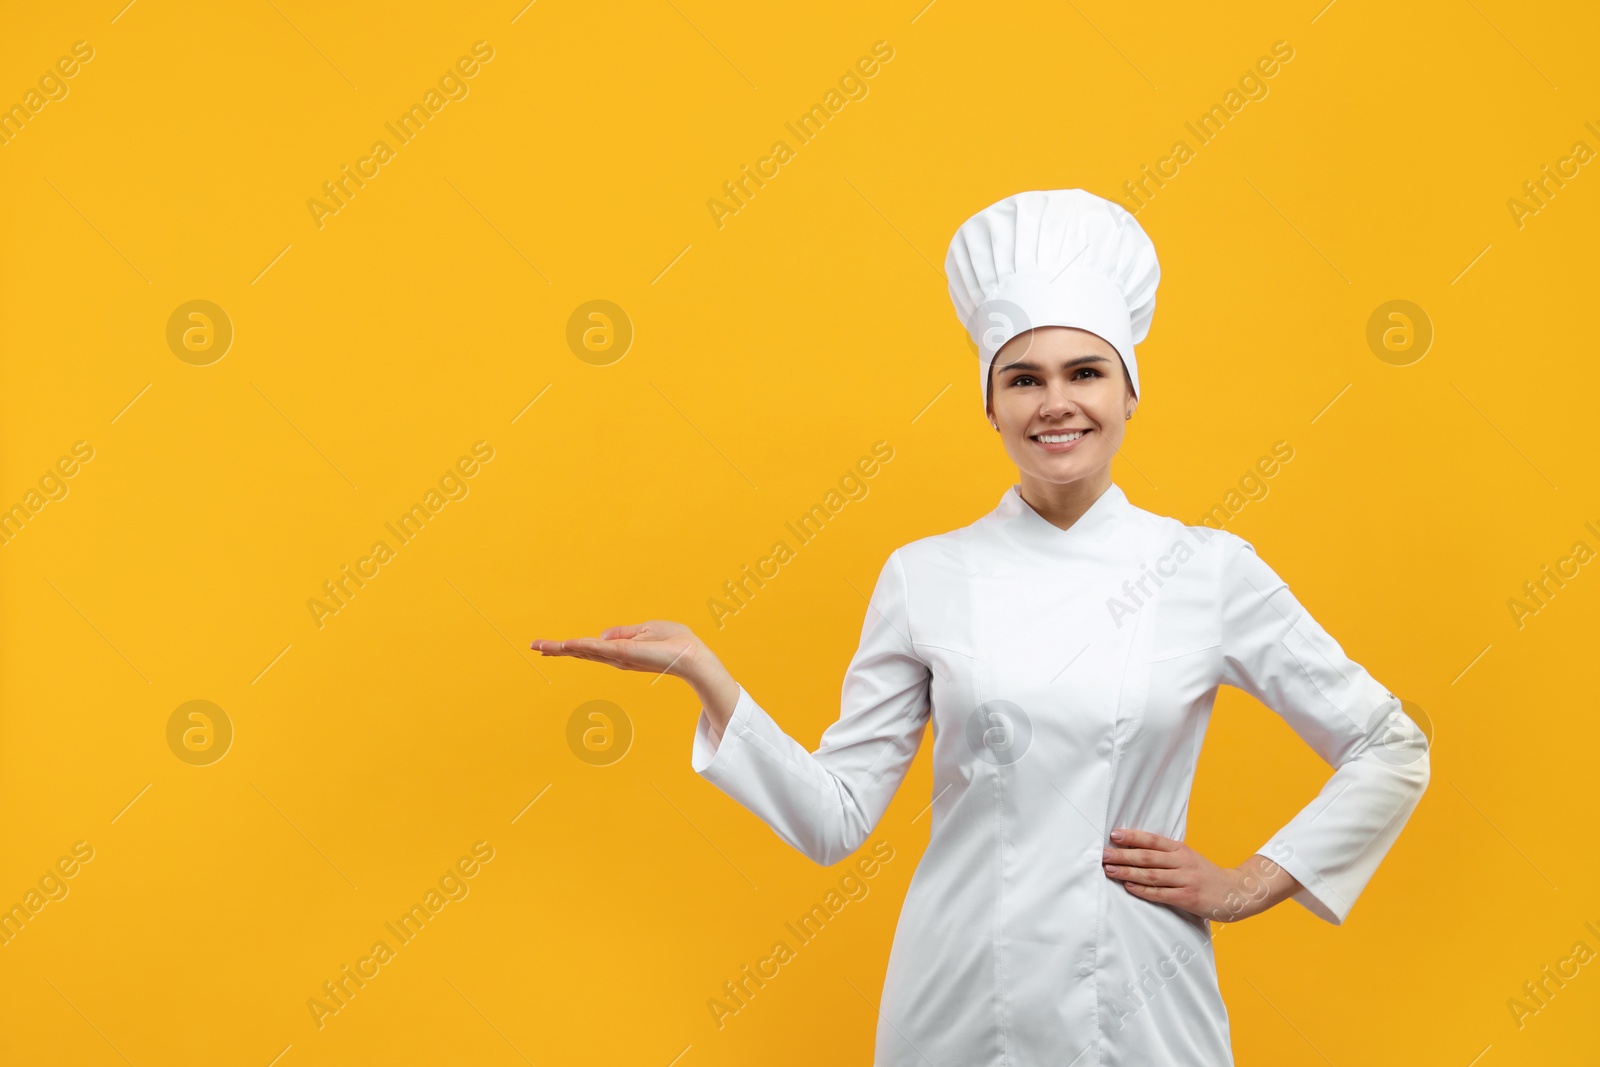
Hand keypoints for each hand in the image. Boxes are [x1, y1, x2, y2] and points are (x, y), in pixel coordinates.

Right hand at [532, 621, 704, 679]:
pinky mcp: (624, 653)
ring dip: (561, 648)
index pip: (587, 648)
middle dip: (556, 649)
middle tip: (533, 647)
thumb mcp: (645, 630)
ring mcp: (617, 656)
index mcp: (618, 651)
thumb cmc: (673, 642)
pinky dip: (581, 646)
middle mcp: (614, 657)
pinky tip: (565, 644)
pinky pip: (598, 648)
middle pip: (579, 652)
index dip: (567, 647)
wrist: (691, 655)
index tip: (547, 646)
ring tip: (539, 646)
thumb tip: (602, 636)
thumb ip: (623, 633)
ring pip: (583, 650)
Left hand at [1101, 828, 1300, 922]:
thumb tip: (1134, 849)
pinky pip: (1160, 894)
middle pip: (1147, 857)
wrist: (1235, 892)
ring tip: (1109, 870)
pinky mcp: (1187, 897)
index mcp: (1180, 849)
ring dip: (1127, 872)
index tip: (1113, 835)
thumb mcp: (1187, 857)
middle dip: (1122, 855)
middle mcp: (1182, 862)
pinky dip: (1143, 890)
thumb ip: (1166, 854)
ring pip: (1151, 875)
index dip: (1132, 837)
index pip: (1152, 840)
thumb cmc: (1204, 874)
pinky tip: (1129, 887)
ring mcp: (1185, 880)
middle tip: (1103, 854)